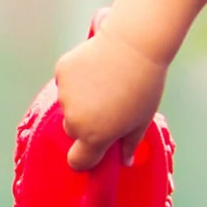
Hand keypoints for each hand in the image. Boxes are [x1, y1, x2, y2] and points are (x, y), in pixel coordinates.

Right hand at [52, 24, 168, 170]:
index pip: (78, 161)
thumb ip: (130, 144)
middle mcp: (75, 120)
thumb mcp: (142, 119)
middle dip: (85, 123)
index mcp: (96, 136)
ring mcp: (65, 96)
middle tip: (107, 105)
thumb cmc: (145, 85)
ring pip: (68, 105)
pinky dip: (76, 78)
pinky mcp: (61, 72)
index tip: (94, 149)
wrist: (135, 44)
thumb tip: (126, 161)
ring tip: (104, 82)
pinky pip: (65, 82)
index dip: (85, 158)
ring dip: (80, 99)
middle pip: (73, 130)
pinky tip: (95, 68)